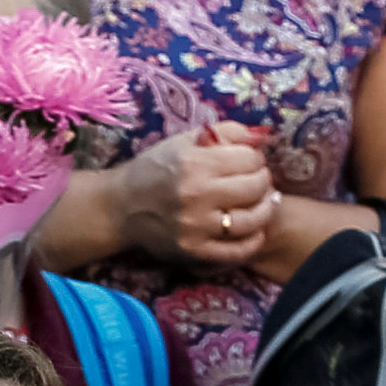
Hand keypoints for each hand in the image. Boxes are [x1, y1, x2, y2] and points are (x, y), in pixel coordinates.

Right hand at [114, 124, 280, 266]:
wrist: (121, 208)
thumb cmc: (154, 170)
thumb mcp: (182, 142)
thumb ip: (223, 133)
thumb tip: (260, 137)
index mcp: (194, 164)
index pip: (249, 159)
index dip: (255, 158)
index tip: (249, 162)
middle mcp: (196, 195)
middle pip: (255, 187)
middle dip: (262, 181)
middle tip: (257, 181)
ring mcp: (196, 227)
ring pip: (252, 219)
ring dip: (265, 209)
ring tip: (262, 203)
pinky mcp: (194, 251)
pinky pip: (238, 250)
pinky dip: (254, 240)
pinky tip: (254, 230)